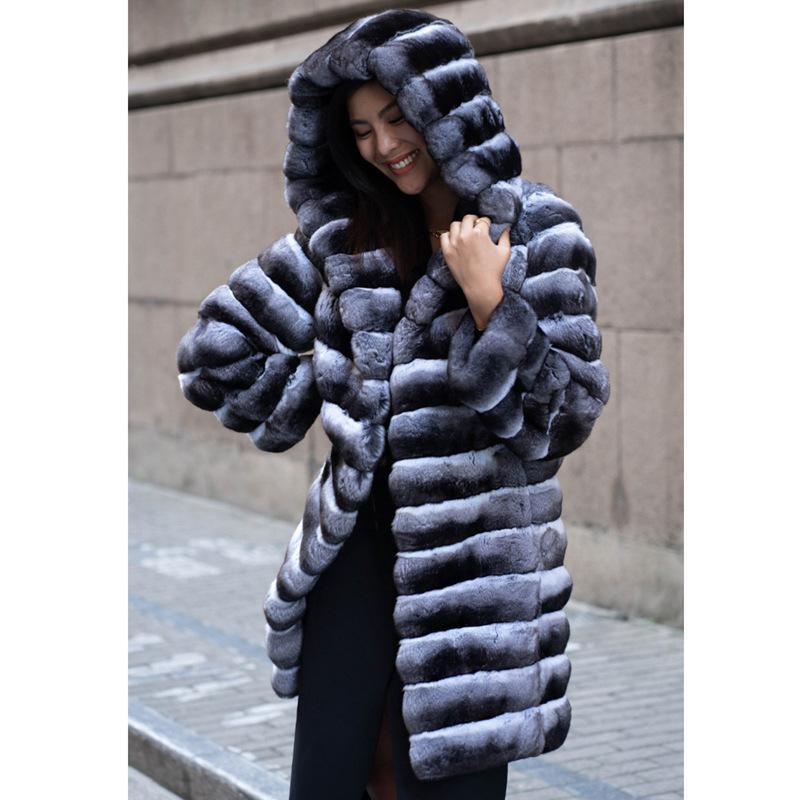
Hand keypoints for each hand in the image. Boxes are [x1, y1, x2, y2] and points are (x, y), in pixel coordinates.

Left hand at [440, 214, 509, 328]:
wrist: (481, 288)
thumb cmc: (494, 271)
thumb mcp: (504, 252)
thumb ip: (505, 236)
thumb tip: (505, 227)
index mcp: (480, 233)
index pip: (483, 220)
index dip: (486, 223)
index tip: (487, 227)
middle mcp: (466, 235)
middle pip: (467, 219)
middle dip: (474, 221)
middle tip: (476, 226)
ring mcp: (454, 243)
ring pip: (455, 225)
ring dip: (461, 227)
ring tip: (465, 233)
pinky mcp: (447, 252)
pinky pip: (444, 236)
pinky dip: (449, 236)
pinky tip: (455, 240)